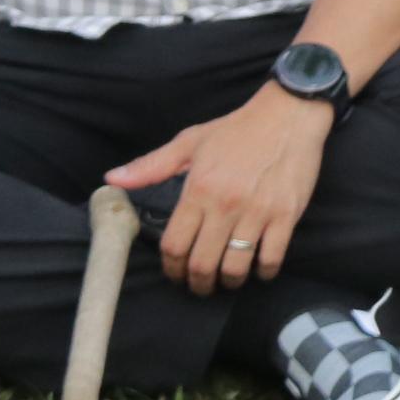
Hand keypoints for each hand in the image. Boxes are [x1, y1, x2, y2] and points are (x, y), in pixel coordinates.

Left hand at [108, 91, 330, 294]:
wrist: (288, 114)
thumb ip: (151, 166)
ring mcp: (258, 212)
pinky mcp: (286, 215)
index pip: (175, 245)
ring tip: (227, 279)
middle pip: (203, 264)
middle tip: (200, 285)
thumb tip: (112, 179)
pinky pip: (271, 258)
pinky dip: (263, 272)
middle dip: (198, 283)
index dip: (171, 268)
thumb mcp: (190, 142)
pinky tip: (258, 268)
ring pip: (236, 267)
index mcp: (199, 189)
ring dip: (228, 282)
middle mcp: (226, 205)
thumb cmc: (237, 129)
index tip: (175, 273)